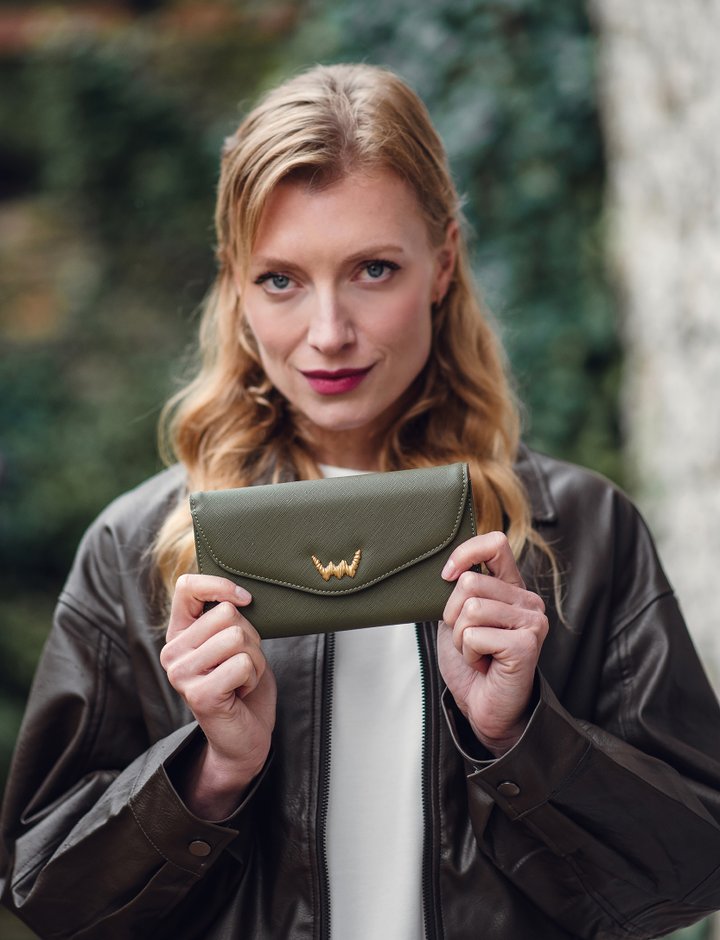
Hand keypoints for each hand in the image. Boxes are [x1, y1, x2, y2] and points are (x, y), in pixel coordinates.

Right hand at [160, 574, 276, 817]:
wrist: (243, 737)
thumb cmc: (241, 684)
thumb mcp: (233, 641)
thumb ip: (227, 617)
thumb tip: (239, 593)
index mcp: (179, 634)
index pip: (187, 587)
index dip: (220, 586)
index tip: (244, 599)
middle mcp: (172, 653)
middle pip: (226, 614)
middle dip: (250, 637)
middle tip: (241, 663)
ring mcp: (182, 674)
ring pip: (237, 637)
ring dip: (254, 658)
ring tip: (241, 678)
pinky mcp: (199, 695)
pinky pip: (243, 664)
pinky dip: (253, 677)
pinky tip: (240, 692)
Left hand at [437, 532, 547, 756]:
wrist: (483, 706)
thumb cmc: (472, 663)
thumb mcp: (458, 617)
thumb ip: (458, 591)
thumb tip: (445, 567)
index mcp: (512, 587)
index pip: (495, 544)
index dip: (464, 554)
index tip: (446, 576)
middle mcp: (528, 601)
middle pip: (469, 583)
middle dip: (454, 615)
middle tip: (469, 638)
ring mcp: (531, 622)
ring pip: (470, 609)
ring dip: (462, 638)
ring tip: (477, 653)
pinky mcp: (526, 644)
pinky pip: (475, 635)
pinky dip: (469, 653)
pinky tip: (484, 664)